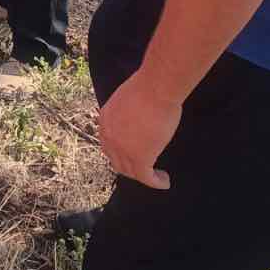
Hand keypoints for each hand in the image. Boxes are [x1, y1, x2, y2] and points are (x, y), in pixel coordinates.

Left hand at [98, 71, 181, 189]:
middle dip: (130, 166)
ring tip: (157, 176)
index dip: (119, 152)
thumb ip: (128, 112)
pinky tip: (164, 181)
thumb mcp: (129, 98)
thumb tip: (138, 117)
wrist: (155, 89)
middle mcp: (109, 137)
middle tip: (146, 167)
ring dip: (143, 175)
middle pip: (116, 160)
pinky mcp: (139, 159)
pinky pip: (146, 178)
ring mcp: (122, 149)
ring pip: (130, 171)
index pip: (108, 143)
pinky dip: (156, 182)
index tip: (133, 153)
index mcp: (105, 120)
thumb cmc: (148, 87)